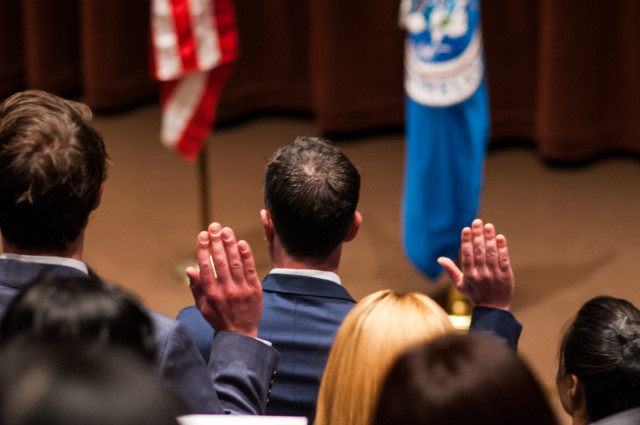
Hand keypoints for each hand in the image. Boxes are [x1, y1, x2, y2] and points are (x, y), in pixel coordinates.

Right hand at [186, 222, 261, 336]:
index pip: (205, 266)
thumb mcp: (203, 306)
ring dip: (230, 245)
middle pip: (220, 262)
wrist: (241, 334)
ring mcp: (241, 289)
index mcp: (211, 293)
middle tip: (214, 226)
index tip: (203, 235)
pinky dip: (246, 256)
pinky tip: (242, 243)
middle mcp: (225, 290)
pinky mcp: (254, 290)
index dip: (204, 249)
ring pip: (235, 263)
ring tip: (227, 230)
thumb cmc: (219, 319)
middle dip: (216, 242)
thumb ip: (197, 287)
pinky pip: (250, 270)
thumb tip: (189, 269)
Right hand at [437, 219, 513, 310]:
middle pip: (479, 251)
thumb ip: (450, 270)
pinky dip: (502, 248)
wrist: (494, 308)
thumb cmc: (474, 294)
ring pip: (491, 253)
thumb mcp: (460, 284)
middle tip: (477, 221)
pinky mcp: (505, 275)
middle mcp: (481, 274)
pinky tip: (499, 237)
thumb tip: (439, 258)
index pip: (467, 255)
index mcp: (468, 276)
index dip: (466, 241)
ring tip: (488, 226)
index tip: (466, 229)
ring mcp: (494, 274)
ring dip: (489, 238)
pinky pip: (503, 259)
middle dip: (478, 235)